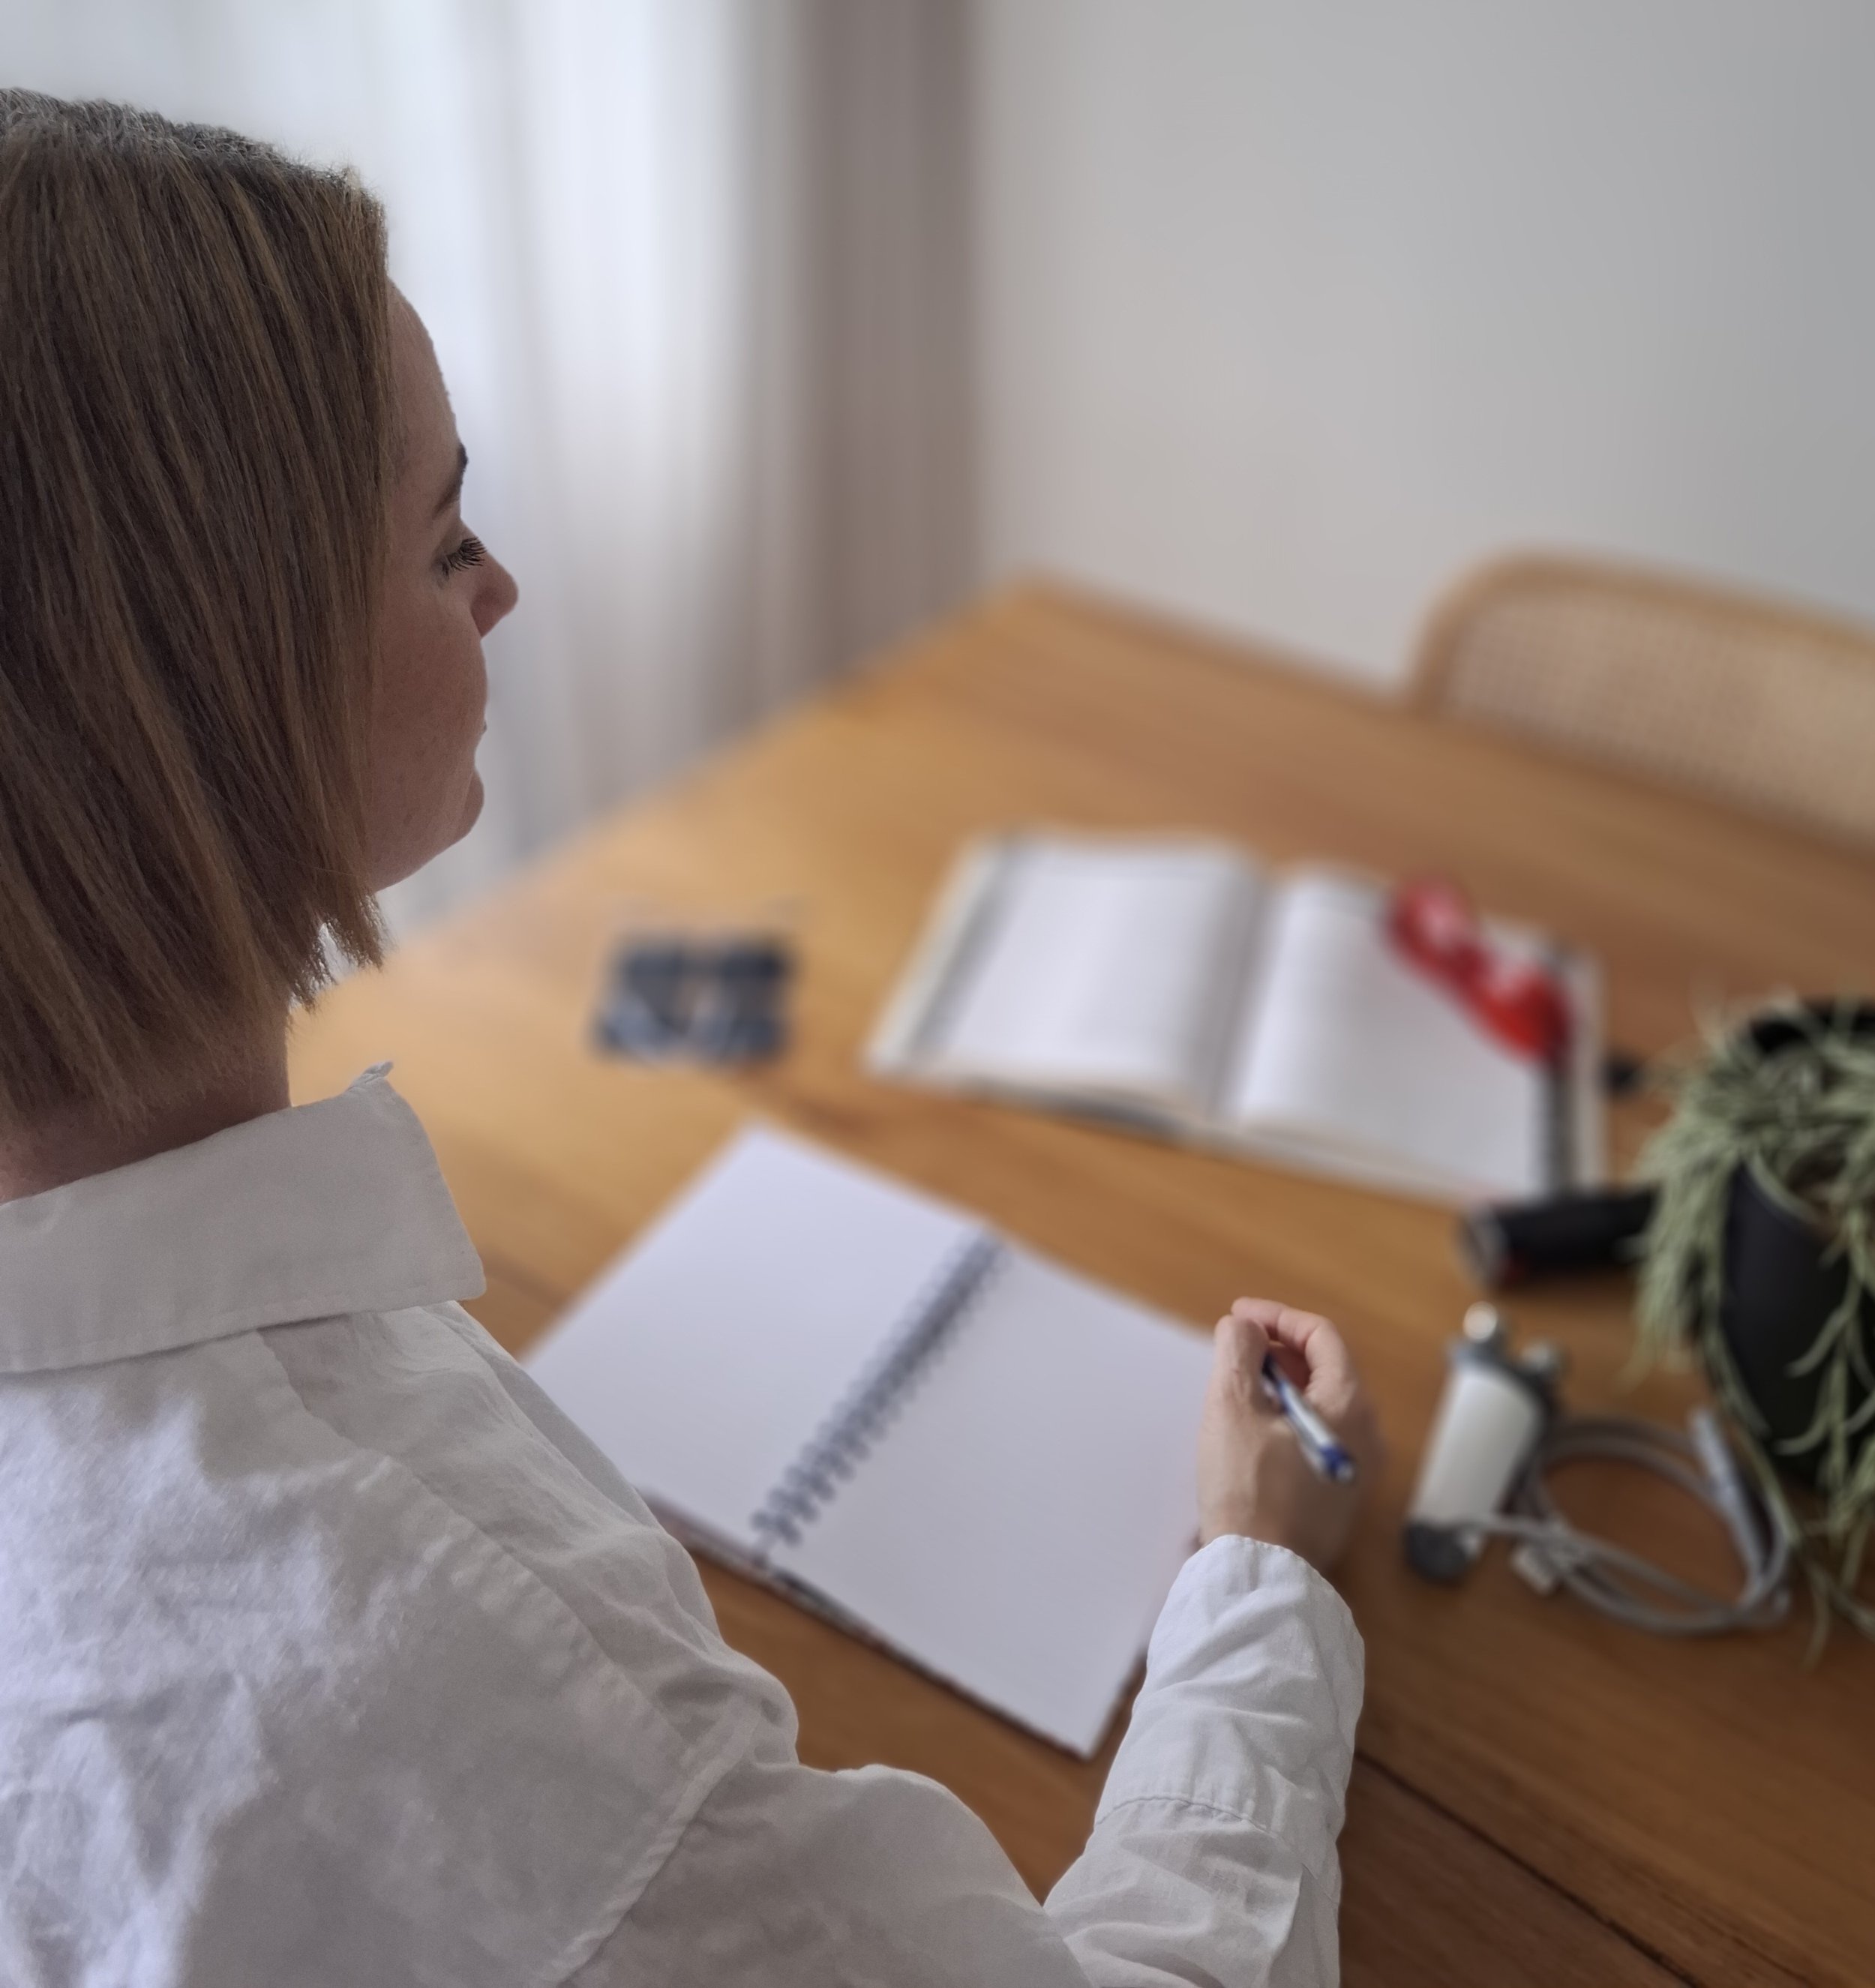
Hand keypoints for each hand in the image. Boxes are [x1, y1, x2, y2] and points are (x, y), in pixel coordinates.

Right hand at [1196, 1298, 1382, 1572]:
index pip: (1322, 1337)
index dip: (1277, 1317)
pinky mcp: (1339, 1497)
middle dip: (1277, 1350)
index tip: (1238, 1316)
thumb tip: (1244, 1328)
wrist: (1262, 1574)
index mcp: (1351, 1406)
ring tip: (1237, 1386)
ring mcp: (1358, 1470)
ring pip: (1321, 1406)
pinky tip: (1251, 1431)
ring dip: (1279, 1385)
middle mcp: (1368, 1436)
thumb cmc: (1248, 1487)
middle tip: (1235, 1349)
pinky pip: (1317, 1438)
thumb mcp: (1233, 1405)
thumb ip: (1238, 1349)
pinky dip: (1286, 1419)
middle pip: (1326, 1370)